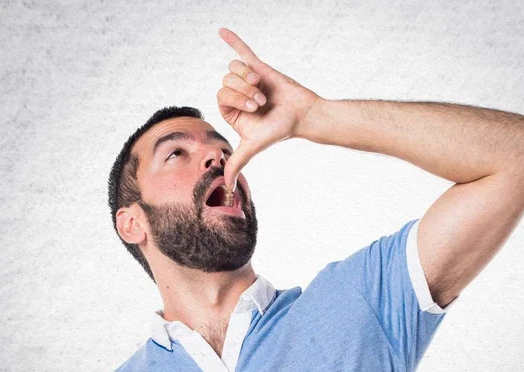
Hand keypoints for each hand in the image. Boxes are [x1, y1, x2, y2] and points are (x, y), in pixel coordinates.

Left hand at [217, 27, 320, 190]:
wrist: (303, 115)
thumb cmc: (279, 132)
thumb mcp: (253, 147)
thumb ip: (237, 163)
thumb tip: (227, 187)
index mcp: (233, 113)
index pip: (221, 96)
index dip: (236, 99)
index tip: (254, 108)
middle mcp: (238, 96)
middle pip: (226, 81)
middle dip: (244, 90)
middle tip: (262, 101)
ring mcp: (248, 80)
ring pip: (234, 67)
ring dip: (249, 76)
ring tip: (264, 87)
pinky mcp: (260, 67)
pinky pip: (242, 52)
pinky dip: (233, 40)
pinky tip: (222, 31)